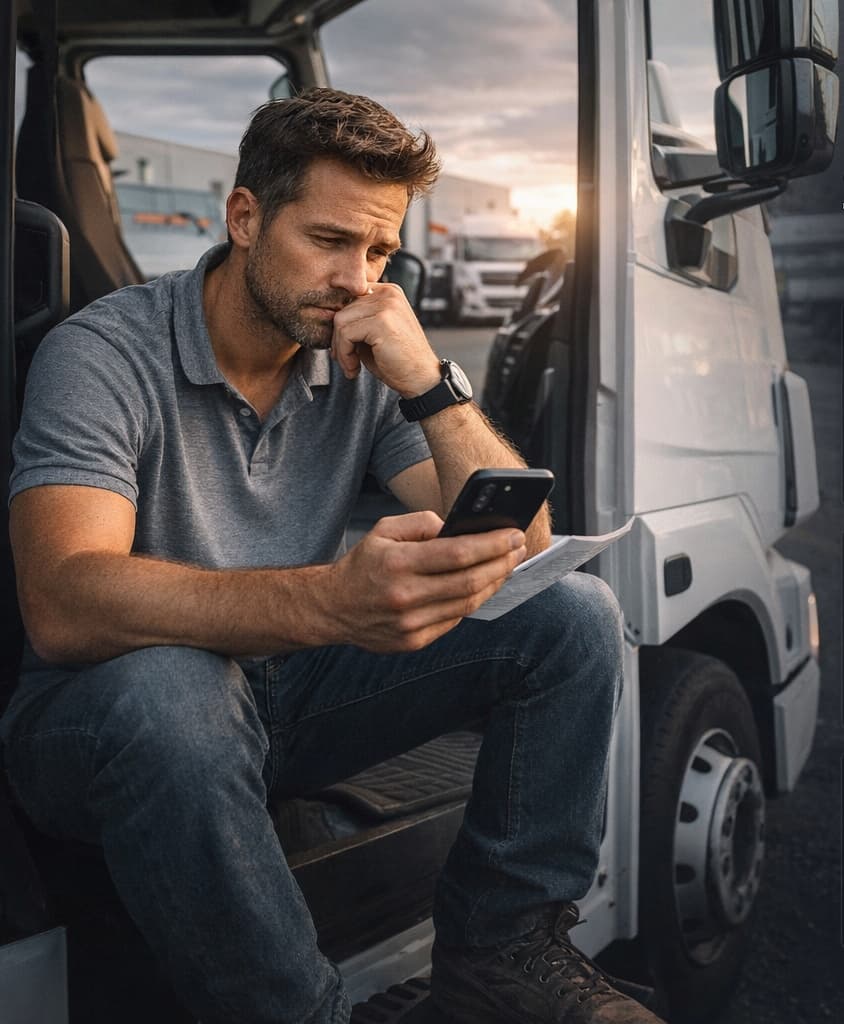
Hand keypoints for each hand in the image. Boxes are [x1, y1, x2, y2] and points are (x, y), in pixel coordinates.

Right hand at [325, 511, 526, 652]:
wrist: (332, 608)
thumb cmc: (363, 564)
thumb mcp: (384, 529)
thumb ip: (421, 523)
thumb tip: (458, 527)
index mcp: (396, 563)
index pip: (457, 553)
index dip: (492, 544)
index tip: (513, 534)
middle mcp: (404, 596)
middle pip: (469, 581)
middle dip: (501, 563)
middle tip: (518, 548)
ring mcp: (410, 624)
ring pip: (467, 604)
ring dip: (493, 583)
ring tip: (507, 565)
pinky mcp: (413, 641)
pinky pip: (454, 620)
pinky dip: (473, 601)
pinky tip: (483, 585)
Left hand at [330, 283, 441, 397]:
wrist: (421, 380)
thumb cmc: (397, 361)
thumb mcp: (373, 335)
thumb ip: (356, 321)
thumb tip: (326, 319)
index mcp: (388, 292)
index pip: (349, 300)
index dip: (342, 326)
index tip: (345, 349)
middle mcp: (389, 293)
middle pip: (342, 310)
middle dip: (338, 340)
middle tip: (347, 362)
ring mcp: (386, 305)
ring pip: (340, 320)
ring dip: (340, 348)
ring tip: (351, 366)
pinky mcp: (381, 321)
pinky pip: (345, 334)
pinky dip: (344, 354)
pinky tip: (355, 368)